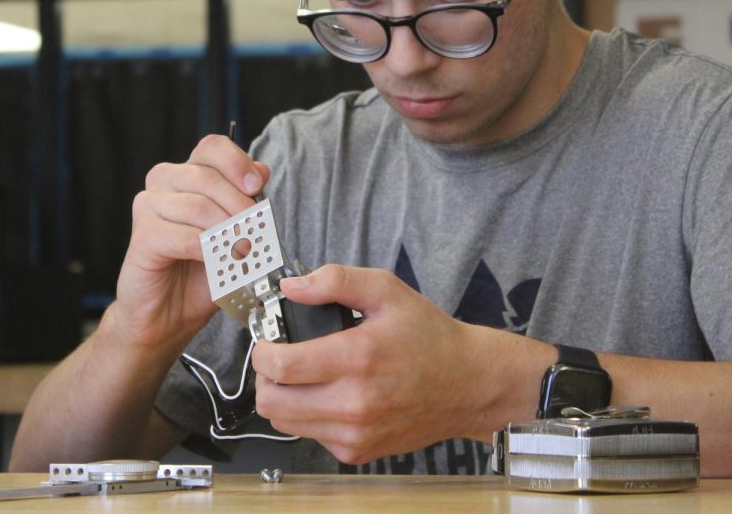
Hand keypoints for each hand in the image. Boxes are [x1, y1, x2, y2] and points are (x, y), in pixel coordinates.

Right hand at [110, 134, 270, 349]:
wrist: (169, 316)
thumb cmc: (201, 274)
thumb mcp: (235, 234)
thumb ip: (246, 202)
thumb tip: (262, 171)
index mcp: (188, 175)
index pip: (211, 147)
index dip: (237, 162)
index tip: (256, 186)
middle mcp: (164, 183)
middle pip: (206, 175)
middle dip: (240, 206)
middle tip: (255, 234)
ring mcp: (149, 208)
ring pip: (197, 206)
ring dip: (227, 233)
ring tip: (242, 253)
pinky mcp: (142, 237)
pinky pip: (185, 237)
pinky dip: (210, 252)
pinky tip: (219, 264)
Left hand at [251, 264, 517, 465]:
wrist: (469, 383)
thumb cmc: (430, 336)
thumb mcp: (388, 291)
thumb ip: (336, 281)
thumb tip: (291, 286)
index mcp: (358, 358)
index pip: (281, 367)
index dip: (262, 352)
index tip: (266, 342)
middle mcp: (354, 403)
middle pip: (272, 402)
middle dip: (265, 377)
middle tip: (278, 359)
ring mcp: (356, 433)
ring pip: (286, 423)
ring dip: (283, 398)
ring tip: (302, 376)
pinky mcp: (359, 451)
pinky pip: (312, 436)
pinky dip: (309, 417)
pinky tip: (330, 395)